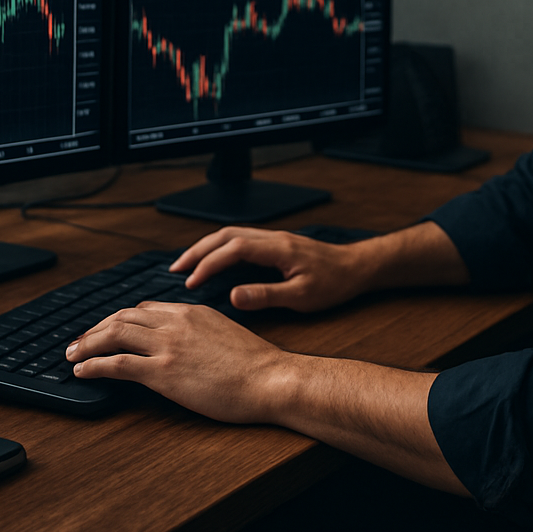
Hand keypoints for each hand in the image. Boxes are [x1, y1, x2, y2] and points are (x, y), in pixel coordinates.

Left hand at [67, 302, 288, 422]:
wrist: (269, 378)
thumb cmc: (255, 365)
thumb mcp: (224, 334)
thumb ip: (200, 332)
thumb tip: (186, 345)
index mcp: (191, 311)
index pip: (145, 308)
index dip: (120, 319)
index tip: (107, 330)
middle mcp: (176, 321)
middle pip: (123, 316)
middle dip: (96, 328)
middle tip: (79, 342)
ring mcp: (168, 345)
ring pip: (115, 333)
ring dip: (87, 344)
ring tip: (72, 355)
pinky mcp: (163, 372)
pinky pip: (118, 363)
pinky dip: (95, 364)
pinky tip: (83, 371)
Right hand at [169, 226, 367, 312]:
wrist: (357, 267)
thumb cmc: (334, 283)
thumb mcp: (302, 297)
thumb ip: (267, 296)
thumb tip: (232, 297)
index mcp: (277, 248)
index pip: (233, 249)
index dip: (208, 264)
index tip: (190, 282)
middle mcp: (272, 238)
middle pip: (225, 235)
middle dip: (197, 251)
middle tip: (175, 270)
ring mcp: (274, 238)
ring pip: (231, 234)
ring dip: (206, 247)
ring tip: (186, 265)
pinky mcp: (276, 243)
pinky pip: (240, 239)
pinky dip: (220, 248)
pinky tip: (214, 261)